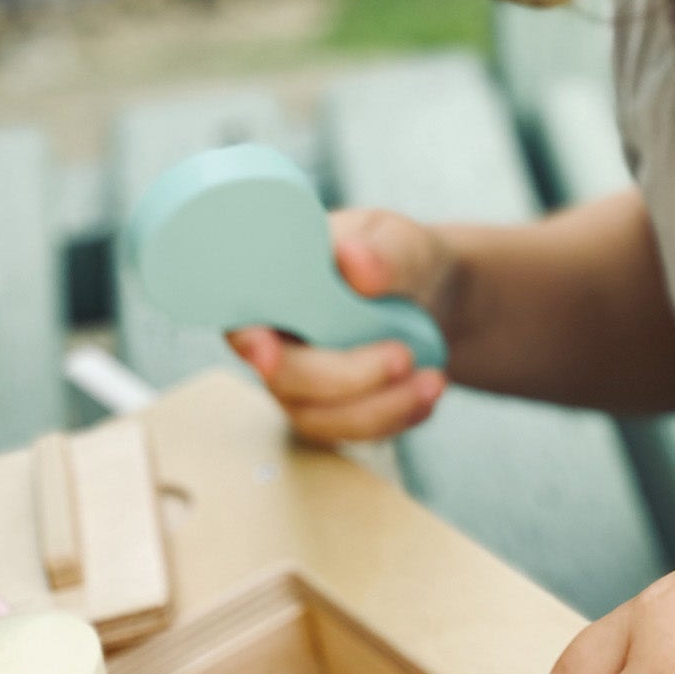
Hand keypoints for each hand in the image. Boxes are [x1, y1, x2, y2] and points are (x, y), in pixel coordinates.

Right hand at [228, 206, 458, 443]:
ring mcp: (300, 382)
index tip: (268, 352)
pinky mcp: (332, 412)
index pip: (241, 318)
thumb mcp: (399, 241)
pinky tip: (428, 390)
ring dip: (379, 407)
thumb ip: (382, 251)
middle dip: (343, 376)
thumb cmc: (396, 259)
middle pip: (283, 377)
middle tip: (403, 356)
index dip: (249, 340)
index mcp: (273, 288)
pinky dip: (397, 417)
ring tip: (433, 380)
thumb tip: (354, 259)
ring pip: (319, 417)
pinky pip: (353, 432)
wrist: (431, 296)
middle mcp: (275, 340)